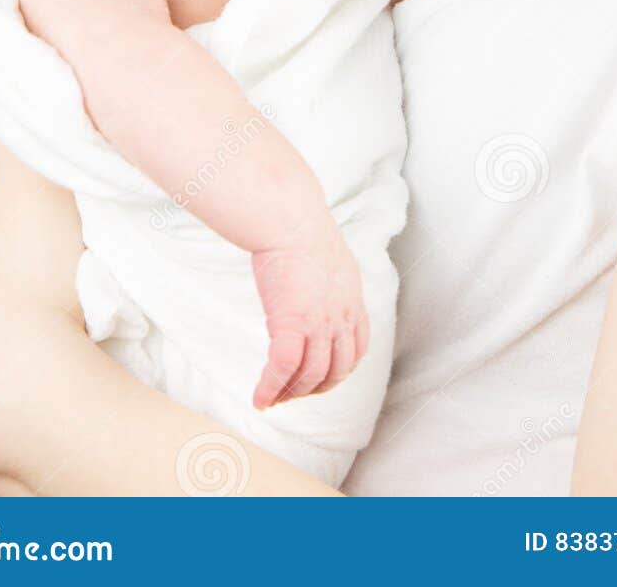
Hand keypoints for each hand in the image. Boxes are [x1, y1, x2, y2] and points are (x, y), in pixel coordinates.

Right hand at [250, 221, 370, 409]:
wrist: (289, 217)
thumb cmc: (299, 227)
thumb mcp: (328, 255)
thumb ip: (327, 278)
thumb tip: (311, 282)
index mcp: (352, 299)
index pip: (356, 350)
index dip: (339, 370)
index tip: (320, 377)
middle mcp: (341, 316)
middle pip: (335, 370)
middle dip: (314, 388)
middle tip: (292, 393)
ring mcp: (319, 323)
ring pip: (310, 375)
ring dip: (290, 393)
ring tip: (273, 399)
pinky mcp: (292, 323)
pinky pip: (282, 369)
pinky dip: (270, 388)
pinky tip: (259, 397)